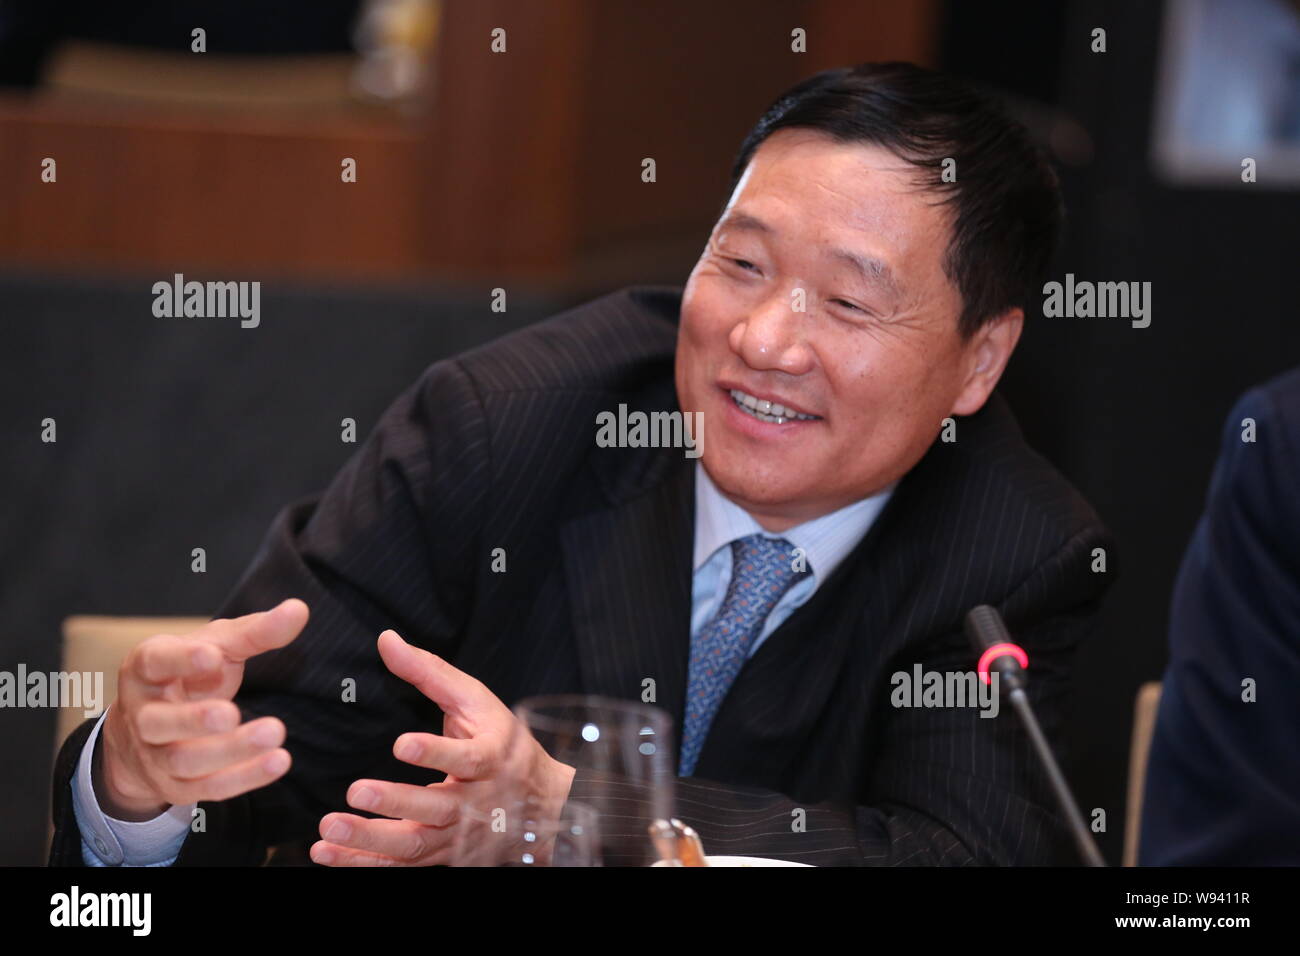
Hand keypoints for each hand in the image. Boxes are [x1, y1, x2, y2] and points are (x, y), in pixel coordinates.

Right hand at [96, 598, 308, 819]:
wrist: (149, 730)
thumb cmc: (190, 675)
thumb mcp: (216, 646)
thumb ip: (255, 632)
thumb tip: (299, 609)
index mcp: (145, 668)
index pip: (154, 661)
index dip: (180, 660)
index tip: (212, 655)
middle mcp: (142, 714)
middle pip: (159, 722)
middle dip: (194, 720)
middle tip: (232, 713)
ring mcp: (155, 754)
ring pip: (183, 760)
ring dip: (229, 752)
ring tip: (273, 734)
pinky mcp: (175, 785)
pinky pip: (207, 788)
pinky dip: (243, 778)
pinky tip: (277, 762)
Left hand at [310, 630, 575, 865]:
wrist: (539, 800)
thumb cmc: (500, 739)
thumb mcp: (474, 700)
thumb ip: (428, 672)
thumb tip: (386, 640)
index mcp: (491, 758)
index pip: (467, 759)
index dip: (436, 753)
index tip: (401, 744)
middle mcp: (477, 802)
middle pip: (437, 808)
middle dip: (396, 803)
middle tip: (356, 791)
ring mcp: (458, 835)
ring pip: (415, 844)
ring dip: (370, 841)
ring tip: (328, 829)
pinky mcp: (440, 855)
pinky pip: (400, 865)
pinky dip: (363, 863)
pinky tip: (327, 854)